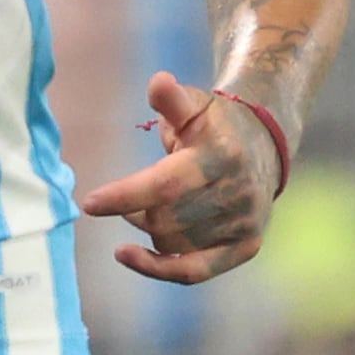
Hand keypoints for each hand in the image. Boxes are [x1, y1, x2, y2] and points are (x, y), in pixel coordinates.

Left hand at [80, 72, 276, 284]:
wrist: (265, 147)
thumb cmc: (215, 125)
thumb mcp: (195, 105)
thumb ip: (172, 99)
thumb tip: (158, 82)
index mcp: (222, 155)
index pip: (166, 185)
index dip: (125, 196)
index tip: (90, 204)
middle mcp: (238, 193)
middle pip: (165, 219)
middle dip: (136, 211)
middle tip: (131, 199)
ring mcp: (245, 222)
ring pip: (174, 244)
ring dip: (149, 231)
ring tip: (149, 210)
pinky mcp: (246, 247)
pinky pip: (194, 272)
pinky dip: (158, 269)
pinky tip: (129, 255)